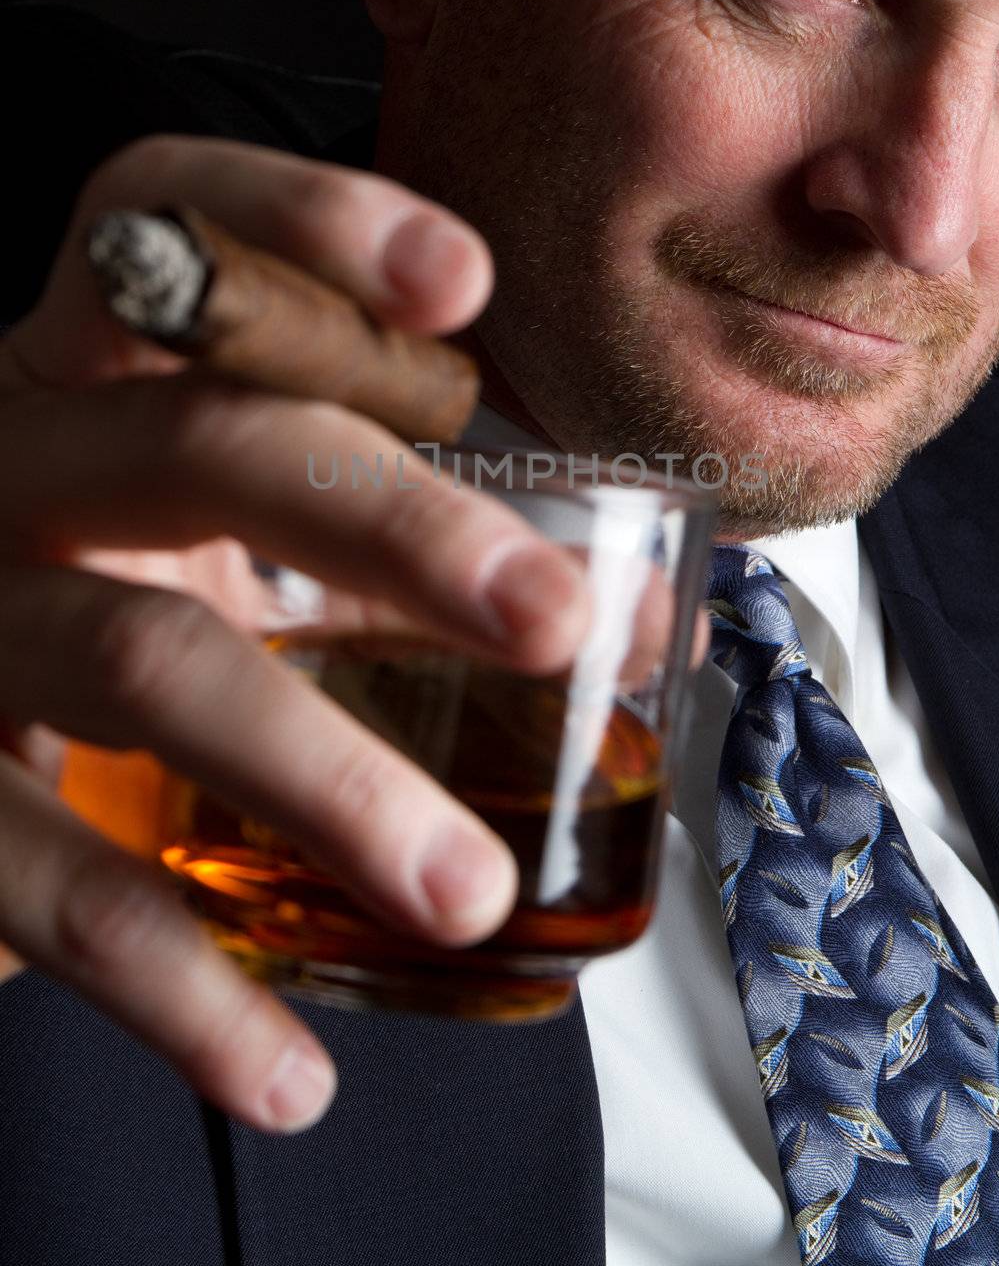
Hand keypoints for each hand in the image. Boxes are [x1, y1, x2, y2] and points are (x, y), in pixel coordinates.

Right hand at [0, 135, 589, 1132]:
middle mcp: (15, 466)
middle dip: (398, 523)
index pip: (163, 223)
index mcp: (91, 374)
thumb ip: (405, 563)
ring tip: (470, 893)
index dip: (303, 224)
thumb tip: (641, 620)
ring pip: (147, 660)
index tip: (462, 282)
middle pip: (204, 440)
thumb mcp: (237, 554)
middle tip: (554, 623)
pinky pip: (53, 883)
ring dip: (331, 782)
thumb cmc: (119, 603)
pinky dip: (180, 986)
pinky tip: (286, 1069)